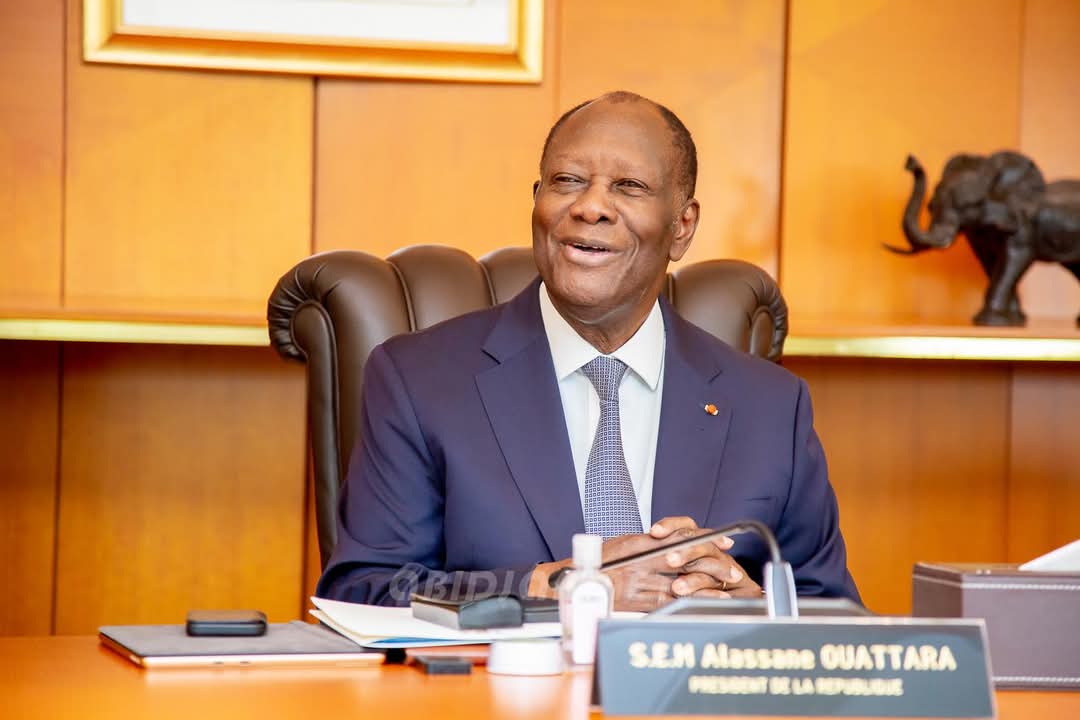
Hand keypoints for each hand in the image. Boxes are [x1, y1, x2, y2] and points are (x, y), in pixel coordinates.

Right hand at [526, 517, 760, 609]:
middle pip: (686, 563)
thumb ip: (648, 543)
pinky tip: (702, 607)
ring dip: (706, 589)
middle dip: (712, 566)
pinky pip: (666, 604)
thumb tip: (672, 540)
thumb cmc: (597, 561)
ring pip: (681, 585)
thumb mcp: (624, 544)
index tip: (725, 542)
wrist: (573, 583)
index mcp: (640, 544)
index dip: (706, 541)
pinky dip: (687, 605)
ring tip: (727, 592)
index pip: (679, 539)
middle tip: (732, 572)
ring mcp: (640, 584)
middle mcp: (642, 563)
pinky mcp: (637, 603)